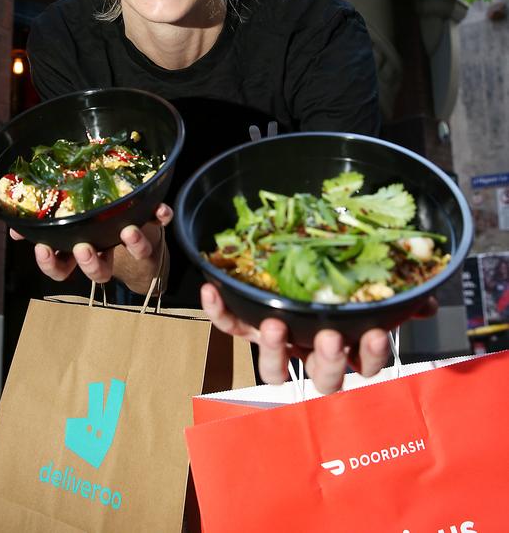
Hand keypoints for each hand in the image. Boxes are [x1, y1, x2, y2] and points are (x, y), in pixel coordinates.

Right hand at [10, 203, 172, 294]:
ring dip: (132, 243)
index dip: (51, 263)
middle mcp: (108, 248)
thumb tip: (14, 227)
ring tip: (127, 231)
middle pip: (98, 269)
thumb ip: (40, 222)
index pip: (62, 267)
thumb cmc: (92, 219)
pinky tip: (159, 209)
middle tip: (84, 248)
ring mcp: (131, 239)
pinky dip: (161, 215)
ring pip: (134, 252)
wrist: (131, 220)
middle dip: (91, 263)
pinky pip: (160, 222)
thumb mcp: (63, 219)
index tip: (43, 248)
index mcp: (82, 248)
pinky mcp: (153, 224)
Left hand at [200, 283, 437, 394]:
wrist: (289, 261)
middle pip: (322, 375)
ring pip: (274, 366)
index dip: (370, 354)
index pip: (365, 363)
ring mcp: (276, 343)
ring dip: (273, 349)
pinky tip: (213, 289)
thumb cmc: (335, 281)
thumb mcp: (368, 285)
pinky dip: (219, 310)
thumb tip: (424, 301)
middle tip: (327, 338)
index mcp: (346, 344)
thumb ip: (396, 296)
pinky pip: (229, 325)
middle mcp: (310, 352)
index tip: (373, 333)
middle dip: (327, 360)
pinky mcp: (245, 326)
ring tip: (274, 326)